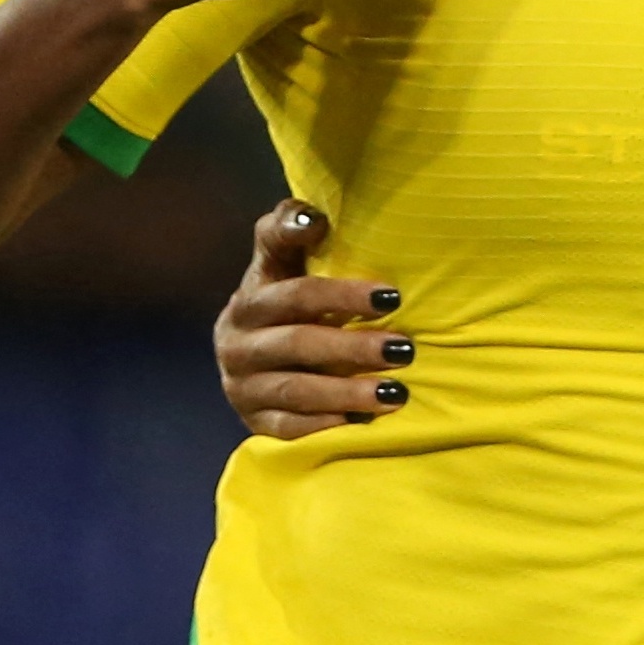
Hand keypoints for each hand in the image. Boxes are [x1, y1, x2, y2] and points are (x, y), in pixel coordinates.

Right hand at [216, 200, 413, 439]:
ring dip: (347, 390)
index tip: (392, 296)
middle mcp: (238, 339)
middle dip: (354, 347)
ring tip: (396, 392)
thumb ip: (292, 232)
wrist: (254, 363)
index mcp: (252, 295)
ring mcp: (241, 383)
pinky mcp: (252, 420)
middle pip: (298, 341)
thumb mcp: (285, 264)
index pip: (295, 292)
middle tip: (405, 350)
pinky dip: (322, 426)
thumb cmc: (289, 304)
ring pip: (296, 388)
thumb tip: (312, 216)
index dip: (340, 293)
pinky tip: (358, 423)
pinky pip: (287, 428)